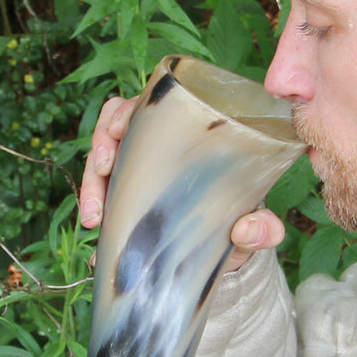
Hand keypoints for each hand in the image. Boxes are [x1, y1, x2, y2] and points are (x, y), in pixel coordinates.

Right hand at [79, 97, 285, 270]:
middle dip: (101, 147)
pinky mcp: (128, 194)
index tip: (117, 130)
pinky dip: (94, 207)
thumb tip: (245, 230)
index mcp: (190, 136)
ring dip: (92, 182)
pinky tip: (96, 229)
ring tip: (94, 217)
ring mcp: (141, 169)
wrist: (225, 251)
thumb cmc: (242, 224)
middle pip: (117, 127)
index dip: (127, 110)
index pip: (152, 105)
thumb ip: (264, 228)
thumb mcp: (257, 227)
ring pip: (103, 159)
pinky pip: (102, 191)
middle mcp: (162, 146)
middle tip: (103, 172)